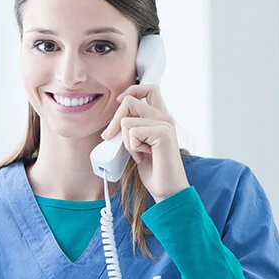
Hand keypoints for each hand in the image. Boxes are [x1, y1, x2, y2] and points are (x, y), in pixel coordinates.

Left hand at [101, 84, 188, 201]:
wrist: (168, 190)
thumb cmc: (153, 170)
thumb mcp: (138, 144)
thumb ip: (132, 129)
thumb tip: (114, 122)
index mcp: (161, 117)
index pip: (149, 88)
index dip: (131, 91)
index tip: (120, 103)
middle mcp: (165, 117)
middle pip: (130, 101)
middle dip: (115, 120)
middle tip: (111, 137)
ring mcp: (165, 124)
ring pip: (127, 121)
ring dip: (125, 141)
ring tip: (138, 154)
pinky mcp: (163, 133)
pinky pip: (132, 132)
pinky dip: (132, 147)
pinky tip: (143, 157)